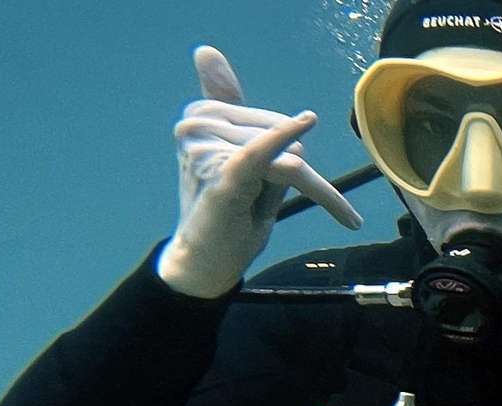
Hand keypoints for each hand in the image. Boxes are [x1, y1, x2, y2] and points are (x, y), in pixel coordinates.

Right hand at [156, 46, 361, 298]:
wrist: (205, 258)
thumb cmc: (229, 208)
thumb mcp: (240, 154)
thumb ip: (234, 108)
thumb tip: (206, 50)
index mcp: (201, 113)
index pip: (270, 120)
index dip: (290, 148)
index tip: (299, 175)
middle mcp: (196, 124)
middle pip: (283, 137)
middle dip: (288, 173)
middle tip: (254, 200)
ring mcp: (205, 149)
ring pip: (286, 158)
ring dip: (282, 192)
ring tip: (247, 207)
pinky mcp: (221, 175)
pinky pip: (261, 152)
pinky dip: (283, 141)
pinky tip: (305, 122)